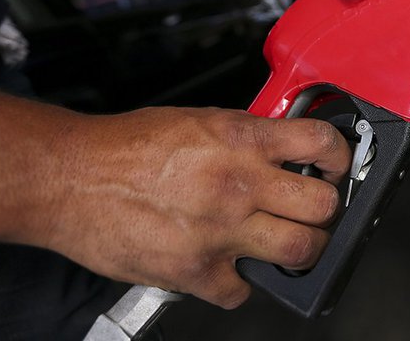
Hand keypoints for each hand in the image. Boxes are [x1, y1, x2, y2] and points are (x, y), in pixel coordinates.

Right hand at [41, 107, 350, 308]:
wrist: (70, 178)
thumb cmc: (126, 147)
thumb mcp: (199, 120)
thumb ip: (247, 137)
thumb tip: (283, 150)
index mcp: (241, 139)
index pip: (321, 143)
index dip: (339, 157)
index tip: (335, 167)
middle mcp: (238, 184)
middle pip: (322, 206)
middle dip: (326, 210)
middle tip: (315, 211)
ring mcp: (221, 231)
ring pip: (298, 251)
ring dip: (300, 250)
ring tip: (287, 242)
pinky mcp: (196, 271)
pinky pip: (243, 290)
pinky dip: (241, 283)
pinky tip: (230, 267)